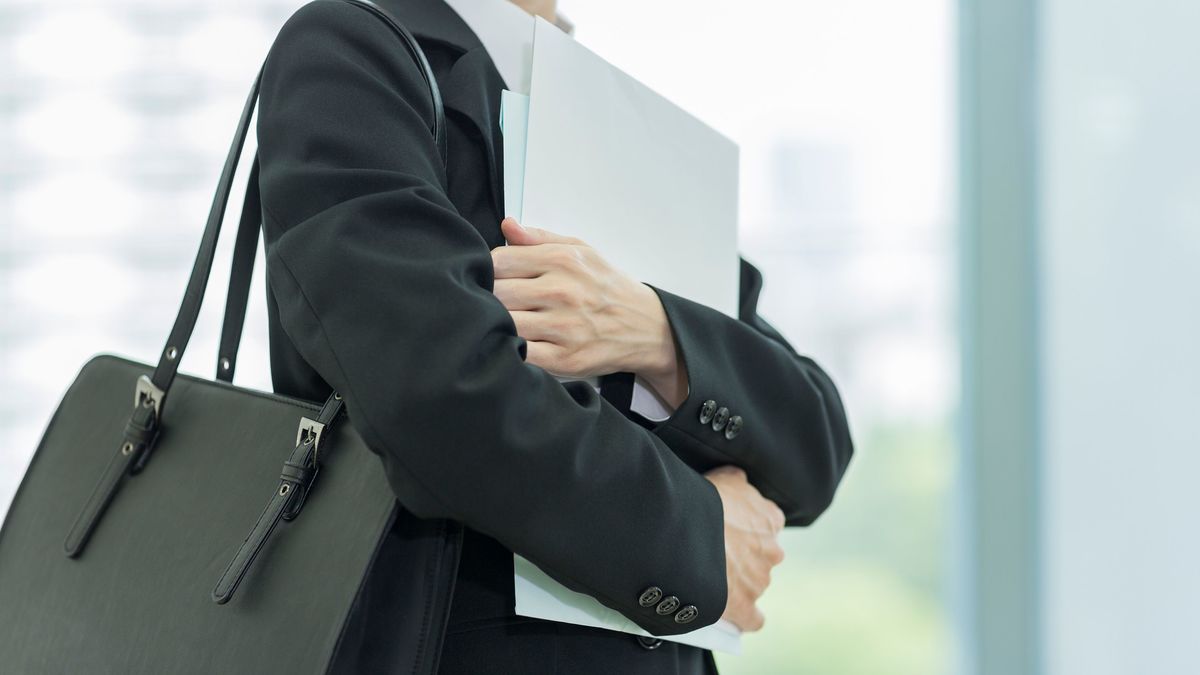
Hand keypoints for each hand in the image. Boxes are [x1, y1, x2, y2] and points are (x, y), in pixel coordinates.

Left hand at [490, 218, 687, 405]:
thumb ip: (539, 238)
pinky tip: (515, 343)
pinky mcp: (564, 359)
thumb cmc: (607, 287)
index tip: (493, 278)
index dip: (487, 270)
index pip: (499, 261)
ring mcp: (563, 327)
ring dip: (496, 325)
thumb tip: (507, 225)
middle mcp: (562, 291)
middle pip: (496, 293)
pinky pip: (520, 353)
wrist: (645, 326)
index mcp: (562, 260)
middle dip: (488, 298)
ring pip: (504, 323)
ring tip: (502, 323)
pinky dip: (510, 349)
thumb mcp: (580, 251)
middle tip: (493, 303)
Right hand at [703, 465, 785, 632]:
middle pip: (762, 557)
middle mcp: (772, 551)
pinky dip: (743, 618)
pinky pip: (752, 619)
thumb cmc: (703, 500)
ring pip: (754, 585)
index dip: (747, 529)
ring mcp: (759, 580)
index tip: (729, 530)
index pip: (767, 525)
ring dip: (737, 584)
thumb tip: (738, 481)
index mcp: (770, 519)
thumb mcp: (724, 478)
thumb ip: (737, 483)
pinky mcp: (744, 606)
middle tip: (713, 553)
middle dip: (743, 558)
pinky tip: (731, 615)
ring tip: (708, 580)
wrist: (686, 530)